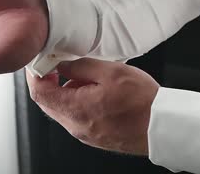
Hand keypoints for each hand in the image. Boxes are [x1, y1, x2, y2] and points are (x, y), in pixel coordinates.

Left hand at [26, 58, 159, 154]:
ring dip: (64, 90)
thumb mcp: (111, 71)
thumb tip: (62, 64)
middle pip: (47, 102)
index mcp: (76, 109)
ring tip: (84, 76)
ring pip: (61, 109)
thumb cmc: (143, 102)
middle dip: (49, 81)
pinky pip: (75, 116)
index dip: (35, 74)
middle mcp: (76, 126)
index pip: (39, 92)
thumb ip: (80, 66)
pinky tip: (93, 90)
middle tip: (59, 64)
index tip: (39, 62)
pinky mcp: (94, 136)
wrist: (164, 127)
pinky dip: (75, 101)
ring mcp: (84, 134)